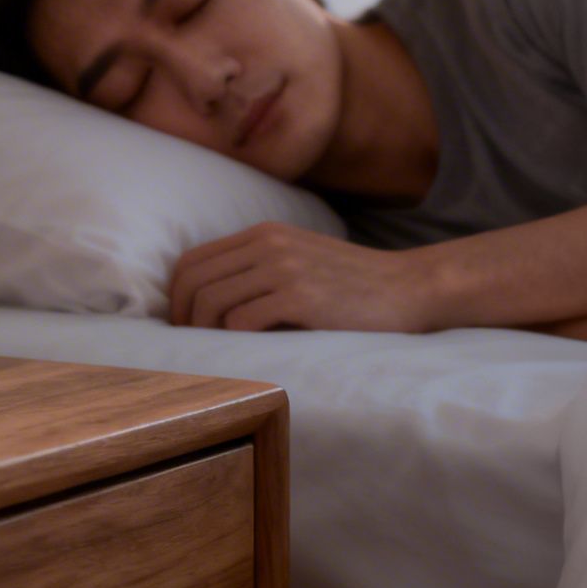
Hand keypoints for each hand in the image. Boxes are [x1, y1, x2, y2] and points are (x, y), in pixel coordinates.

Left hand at [168, 222, 439, 332]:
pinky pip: (242, 320)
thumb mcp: (300, 260)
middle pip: (194, 281)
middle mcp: (269, 244)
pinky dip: (235, 341)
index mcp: (264, 234)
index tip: (183, 326)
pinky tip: (247, 352)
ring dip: (206, 333)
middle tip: (192, 347)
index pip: (192, 261)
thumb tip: (208, 307)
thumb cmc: (354, 286)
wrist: (410, 288)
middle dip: (182, 318)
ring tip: (217, 353)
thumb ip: (259, 270)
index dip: (176, 297)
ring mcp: (284, 268)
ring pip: (212, 302)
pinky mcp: (300, 297)